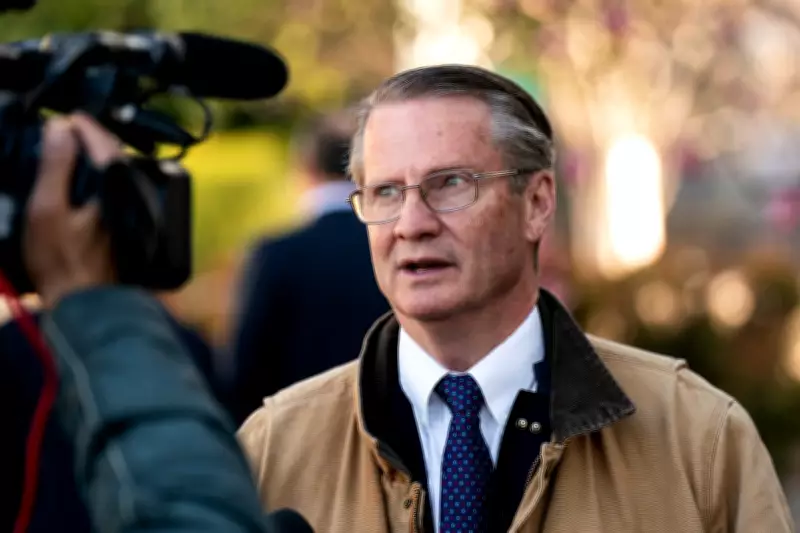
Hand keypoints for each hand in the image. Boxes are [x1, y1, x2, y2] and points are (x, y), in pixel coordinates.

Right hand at [22, 113, 123, 306]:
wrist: (84, 302)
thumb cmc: (61, 260)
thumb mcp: (47, 208)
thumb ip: (56, 166)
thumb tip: (62, 128)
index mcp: (114, 188)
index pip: (105, 143)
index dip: (84, 126)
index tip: (66, 118)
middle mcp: (129, 197)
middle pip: (113, 156)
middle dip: (90, 140)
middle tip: (65, 131)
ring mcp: (129, 211)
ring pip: (114, 174)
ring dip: (94, 159)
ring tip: (68, 152)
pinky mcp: (124, 225)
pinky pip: (113, 191)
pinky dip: (97, 179)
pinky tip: (79, 183)